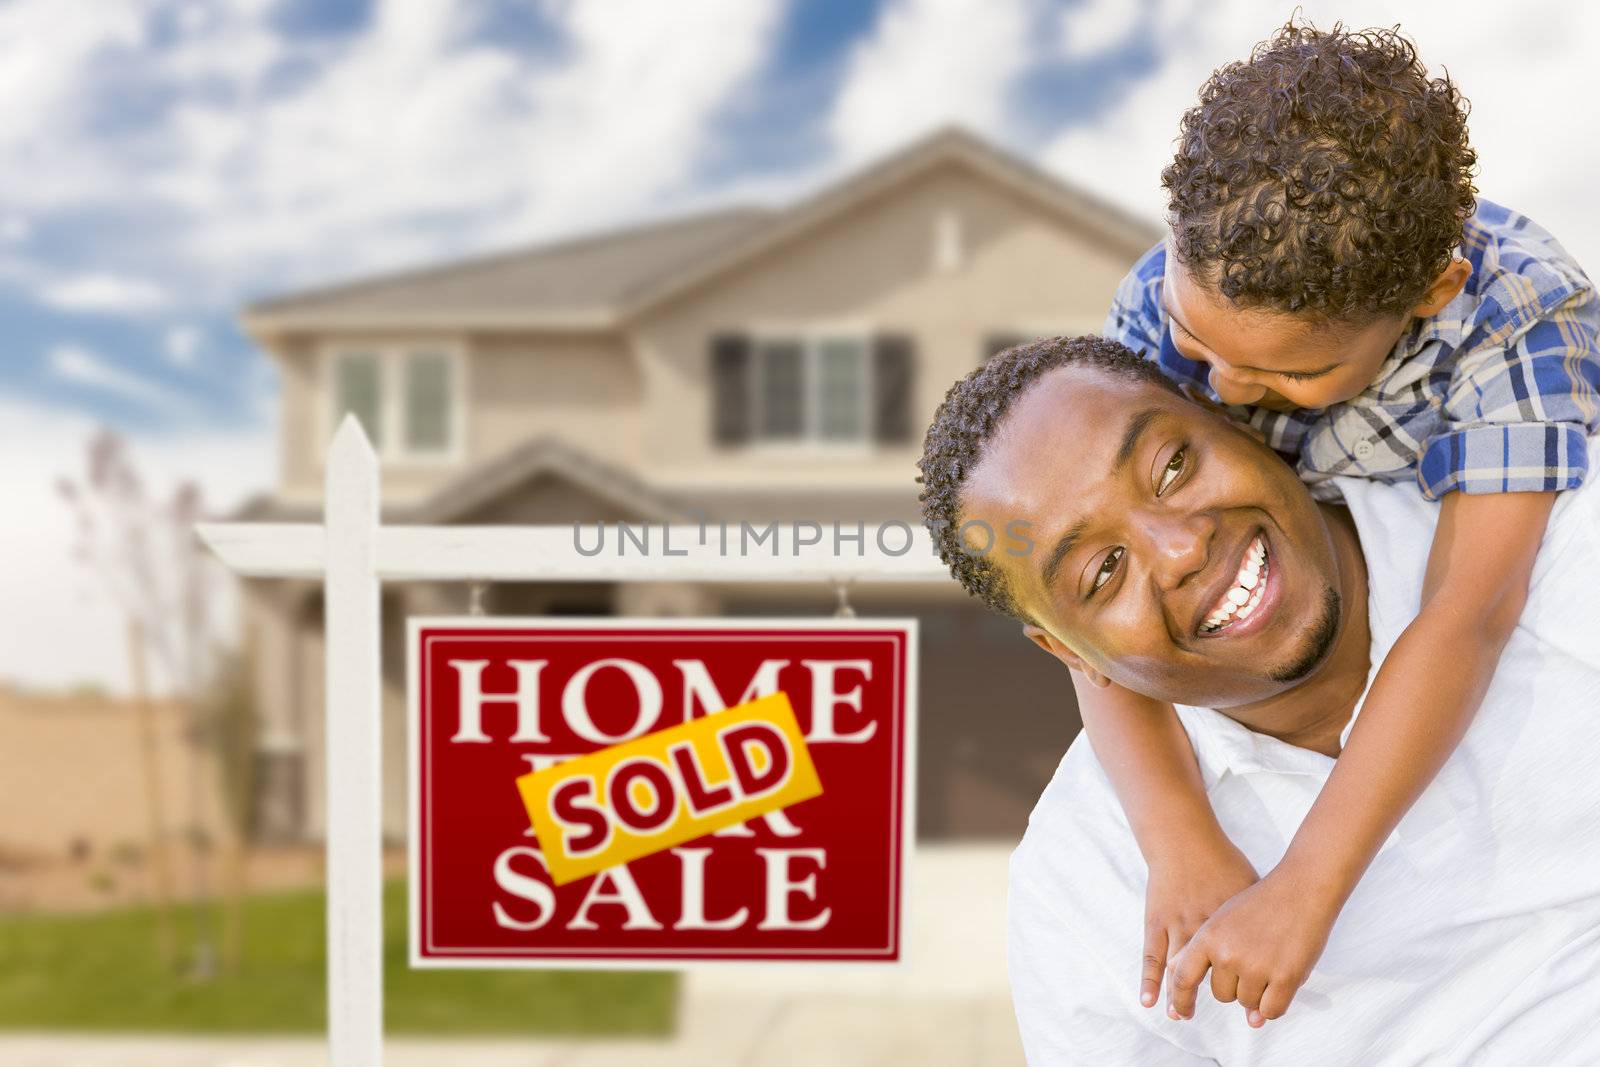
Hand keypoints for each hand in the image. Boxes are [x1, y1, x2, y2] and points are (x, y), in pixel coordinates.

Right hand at [1140, 833, 1257, 1009]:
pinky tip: (1149, 1001)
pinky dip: (1150, 980)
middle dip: (1224, 998)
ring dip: (1181, 998)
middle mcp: (1206, 930)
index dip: (1253, 994)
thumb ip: (1262, 915)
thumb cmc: (1223, 862)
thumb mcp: (1251, 888)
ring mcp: (1178, 927)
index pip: (1247, 968)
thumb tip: (1280, 933)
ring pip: (1181, 973)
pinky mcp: (1157, 922)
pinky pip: (1152, 957)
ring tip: (1183, 1015)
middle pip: (1216, 976)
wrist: (1186, 840)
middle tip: (1233, 1013)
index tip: (1257, 1010)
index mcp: (1233, 925)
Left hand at [1165, 868, 1338, 1027]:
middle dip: (1236, 986)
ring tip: (1270, 960)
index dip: (1181, 1000)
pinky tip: (1281, 984)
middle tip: (1253, 960)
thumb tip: (1186, 987)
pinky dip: (1274, 1005)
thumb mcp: (1222, 919)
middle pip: (1222, 995)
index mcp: (1208, 937)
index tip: (1182, 1014)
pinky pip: (1271, 1011)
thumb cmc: (1261, 903)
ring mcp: (1256, 967)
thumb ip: (1203, 952)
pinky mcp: (1285, 978)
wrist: (1301, 888)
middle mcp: (1228, 954)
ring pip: (1247, 1003)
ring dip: (1258, 992)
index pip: (1183, 978)